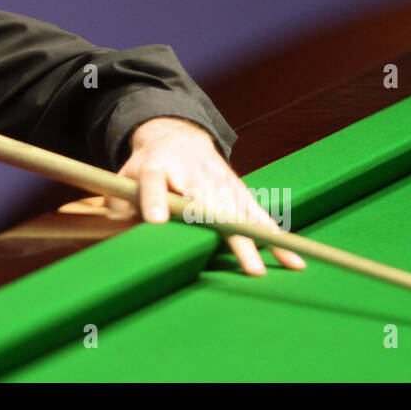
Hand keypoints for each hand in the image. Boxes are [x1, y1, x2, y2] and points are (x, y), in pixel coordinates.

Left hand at [109, 116, 305, 275]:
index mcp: (157, 168)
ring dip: (252, 242)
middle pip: (208, 205)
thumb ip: (119, 201)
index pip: (153, 182)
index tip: (156, 221)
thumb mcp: (125, 177)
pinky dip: (274, 237)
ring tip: (260, 271)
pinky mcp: (237, 191)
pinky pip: (257, 215)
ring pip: (238, 213)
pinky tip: (291, 259)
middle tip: (231, 261)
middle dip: (221, 233)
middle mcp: (192, 174)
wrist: (177, 138)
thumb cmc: (148, 166)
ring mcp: (220, 182)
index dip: (154, 201)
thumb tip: (120, 221)